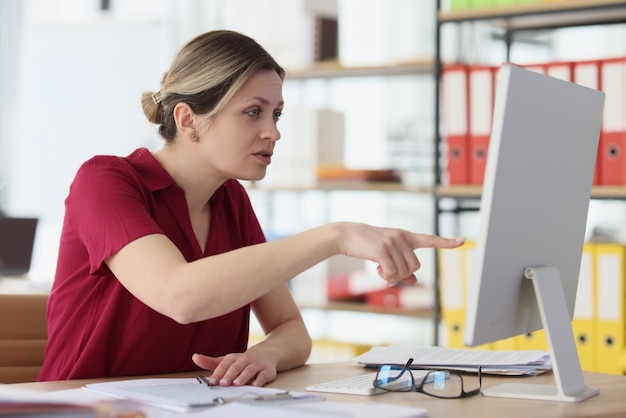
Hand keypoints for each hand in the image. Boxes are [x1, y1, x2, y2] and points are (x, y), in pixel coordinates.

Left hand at [192, 350, 276, 386]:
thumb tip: (195, 357)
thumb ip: (210, 362)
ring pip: (249, 370)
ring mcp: (256, 365)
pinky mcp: (267, 371)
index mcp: (234, 358)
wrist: (267, 353)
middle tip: (222, 383)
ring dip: (243, 377)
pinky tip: (255, 385)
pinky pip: (263, 375)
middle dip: (229, 375)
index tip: (211, 382)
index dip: (217, 372)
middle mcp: (245, 360)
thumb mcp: (227, 360)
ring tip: (236, 384)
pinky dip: (259, 380)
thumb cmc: (243, 360)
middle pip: (236, 366)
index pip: (224, 364)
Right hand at [336, 223, 464, 285]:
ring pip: (403, 271)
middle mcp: (402, 237)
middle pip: (415, 266)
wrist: (348, 235)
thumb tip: (413, 280)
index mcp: (406, 236)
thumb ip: (402, 265)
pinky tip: (377, 270)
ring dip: (392, 277)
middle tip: (387, 273)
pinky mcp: (382, 249)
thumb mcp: (387, 253)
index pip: (430, 239)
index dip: (447, 242)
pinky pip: (391, 273)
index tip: (463, 241)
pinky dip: (385, 277)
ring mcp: (393, 242)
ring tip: (381, 270)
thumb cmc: (368, 244)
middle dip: (403, 274)